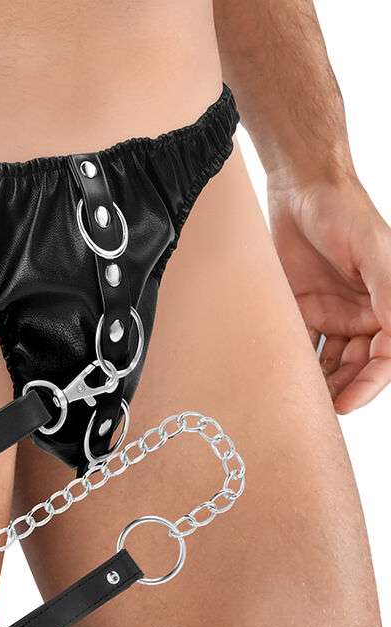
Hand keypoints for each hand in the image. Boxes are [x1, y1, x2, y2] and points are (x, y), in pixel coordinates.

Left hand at [268, 170, 390, 411]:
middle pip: (354, 367)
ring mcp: (329, 314)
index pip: (386, 357)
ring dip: (313, 383)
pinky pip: (296, 344)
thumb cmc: (344, 210)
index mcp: (387, 305)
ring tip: (291, 403)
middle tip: (312, 414)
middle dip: (338, 390)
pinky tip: (273, 378)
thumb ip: (389, 292)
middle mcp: (361, 315)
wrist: (298, 186)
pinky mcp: (298, 309)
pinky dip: (288, 363)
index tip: (345, 405)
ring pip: (325, 362)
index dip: (369, 385)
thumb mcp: (373, 250)